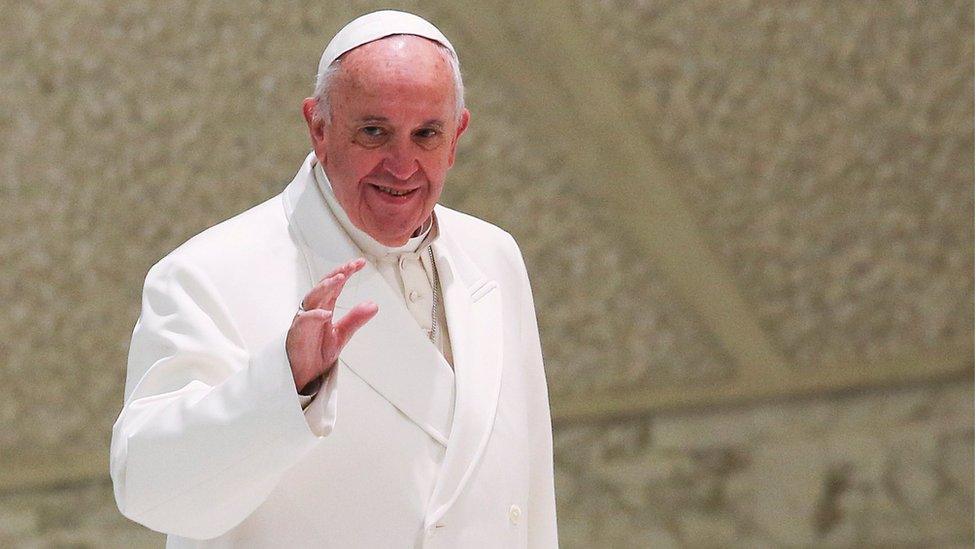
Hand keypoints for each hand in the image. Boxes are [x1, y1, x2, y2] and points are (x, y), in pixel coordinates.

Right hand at [286, 258, 378, 391]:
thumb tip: (373, 305)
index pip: (336, 285)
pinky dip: (314, 316)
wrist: (305, 373)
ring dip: (325, 287)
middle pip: (324, 286)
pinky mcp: (297, 332)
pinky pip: (304, 321)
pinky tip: (325, 313)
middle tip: (350, 266)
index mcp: (324, 307)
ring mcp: (304, 319)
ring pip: (313, 297)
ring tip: (339, 279)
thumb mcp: (342, 334)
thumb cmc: (317, 351)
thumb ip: (356, 319)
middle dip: (337, 274)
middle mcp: (314, 309)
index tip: (359, 263)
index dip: (346, 272)